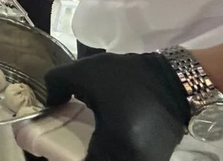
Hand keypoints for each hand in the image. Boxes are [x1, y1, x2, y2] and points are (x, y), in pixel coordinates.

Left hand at [45, 52, 189, 160]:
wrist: (177, 80)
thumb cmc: (129, 78)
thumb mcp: (85, 72)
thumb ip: (57, 83)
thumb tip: (49, 102)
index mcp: (115, 147)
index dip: (58, 156)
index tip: (46, 146)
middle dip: (75, 155)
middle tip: (61, 143)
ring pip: (108, 160)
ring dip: (93, 154)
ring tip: (79, 141)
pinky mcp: (154, 160)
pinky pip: (124, 159)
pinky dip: (108, 152)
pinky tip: (100, 139)